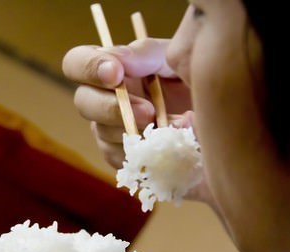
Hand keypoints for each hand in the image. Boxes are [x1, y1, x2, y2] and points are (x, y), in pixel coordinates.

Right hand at [62, 39, 190, 166]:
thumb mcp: (172, 59)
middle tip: (149, 112)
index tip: (116, 74)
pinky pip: (123, 160)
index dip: (88, 68)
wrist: (213, 117)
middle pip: (83, 103)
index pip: (76, 62)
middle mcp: (102, 100)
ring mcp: (109, 132)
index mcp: (109, 69)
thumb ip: (145, 54)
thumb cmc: (189, 81)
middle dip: (113, 108)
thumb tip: (118, 62)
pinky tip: (173, 146)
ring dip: (139, 133)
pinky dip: (148, 153)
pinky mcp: (124, 159)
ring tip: (177, 128)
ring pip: (103, 134)